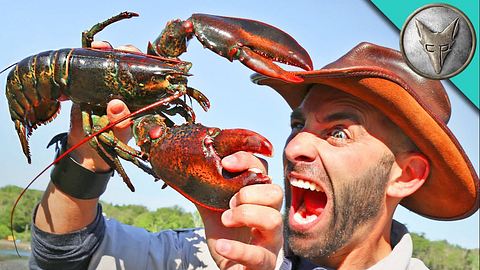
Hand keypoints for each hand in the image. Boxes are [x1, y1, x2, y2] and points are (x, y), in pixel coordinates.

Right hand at [67, 41, 139, 170]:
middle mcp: (127, 87)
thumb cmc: (111, 140)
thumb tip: (116, 105)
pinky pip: (91, 67)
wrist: (88, 148)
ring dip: (105, 50)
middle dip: (123, 51)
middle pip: (129, 62)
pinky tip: (87, 50)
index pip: (149, 75)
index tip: (137, 58)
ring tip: (97, 47)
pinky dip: (87, 58)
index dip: (146, 62)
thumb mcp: (118, 133)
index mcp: (141, 97)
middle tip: (112, 48)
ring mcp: (109, 84)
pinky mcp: (90, 83)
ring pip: (110, 60)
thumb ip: (120, 122)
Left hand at [198, 151, 283, 269]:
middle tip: (229, 202)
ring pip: (273, 219)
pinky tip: (222, 245)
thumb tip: (186, 168)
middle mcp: (271, 216)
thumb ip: (205, 190)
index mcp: (260, 199)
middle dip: (249, 192)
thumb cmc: (228, 237)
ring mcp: (271, 240)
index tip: (226, 163)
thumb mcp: (214, 210)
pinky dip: (238, 249)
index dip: (247, 161)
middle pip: (276, 192)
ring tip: (225, 219)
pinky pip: (258, 255)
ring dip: (245, 215)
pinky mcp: (264, 263)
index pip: (263, 171)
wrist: (230, 268)